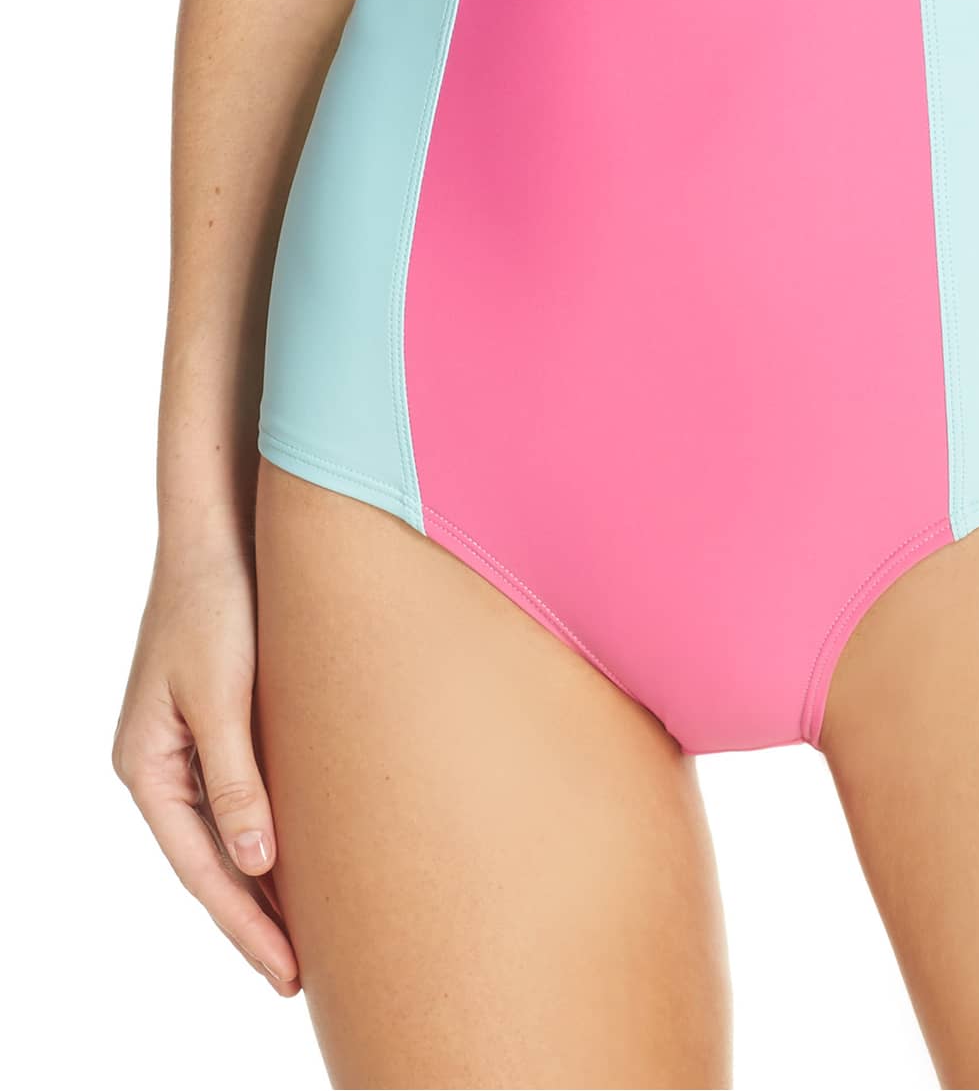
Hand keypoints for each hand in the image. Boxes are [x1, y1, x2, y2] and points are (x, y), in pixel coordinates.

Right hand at [112, 532, 299, 995]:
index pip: (200, 869)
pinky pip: (245, 794)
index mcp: (147, 765)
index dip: (245, 925)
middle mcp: (162, 763)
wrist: (222, 525)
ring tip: (308, 936)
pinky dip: (272, 830)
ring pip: (230, 831)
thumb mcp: (224, 696)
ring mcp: (190, 741)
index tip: (287, 973)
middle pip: (211, 860)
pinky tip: (303, 856)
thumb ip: (238, 782)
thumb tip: (256, 867)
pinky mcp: (223, 716)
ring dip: (265, 881)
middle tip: (303, 977)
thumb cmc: (216, 601)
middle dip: (254, 919)